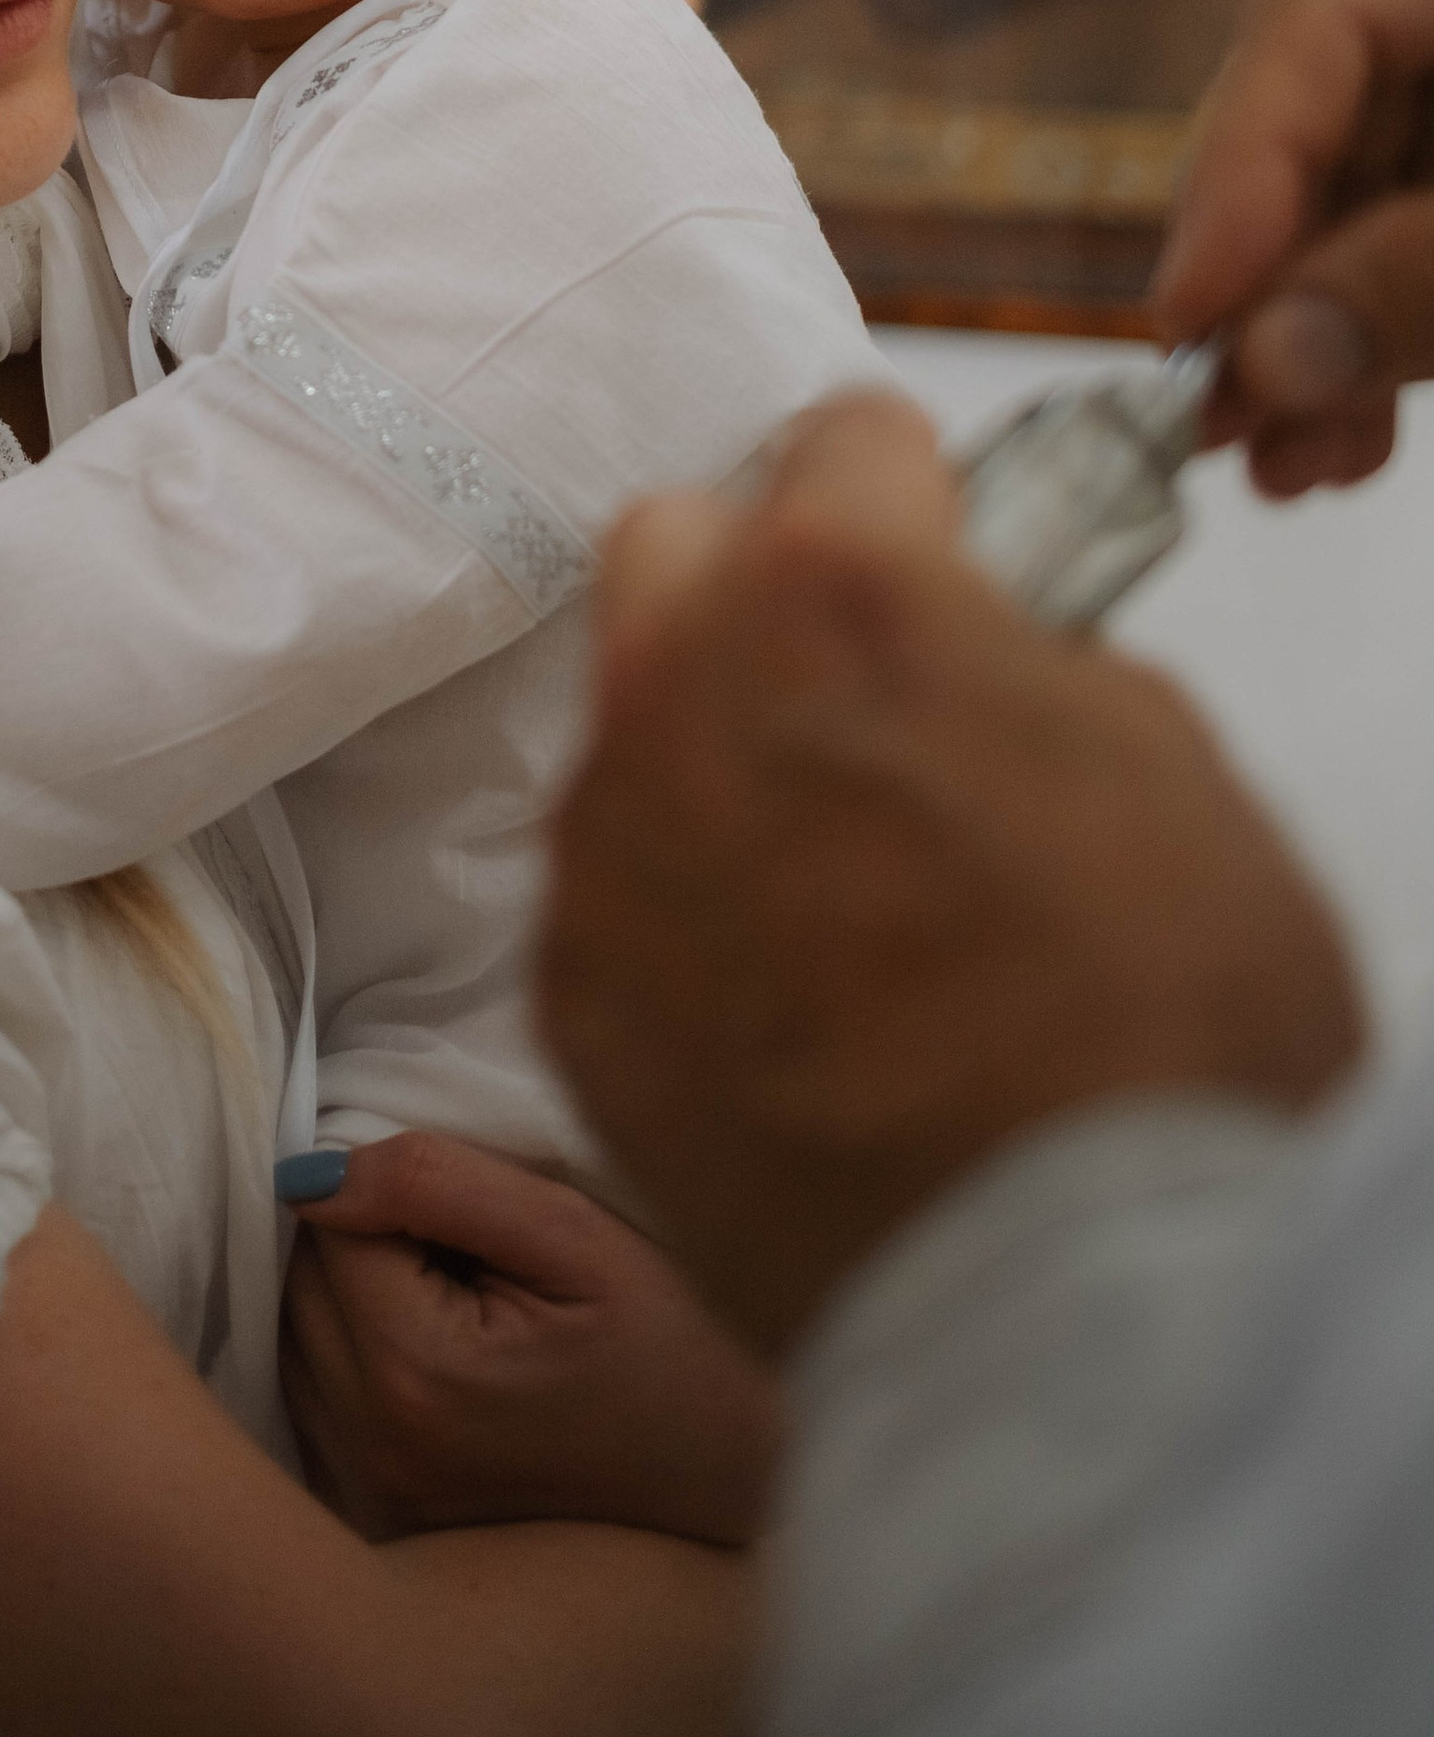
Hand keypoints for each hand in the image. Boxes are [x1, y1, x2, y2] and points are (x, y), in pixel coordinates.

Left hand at [281, 1129, 781, 1546]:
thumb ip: (434, 1183)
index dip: (394, 1194)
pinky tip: (436, 1357)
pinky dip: (350, 1358)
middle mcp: (372, 1447)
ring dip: (352, 1299)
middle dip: (365, 1243)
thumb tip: (308, 1174)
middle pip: (300, 1282)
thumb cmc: (673, 1347)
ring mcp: (370, 1496)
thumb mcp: (577, 1237)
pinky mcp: (377, 1520)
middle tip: (473, 1255)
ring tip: (462, 1305)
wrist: (732, 1487)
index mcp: (415, 1372)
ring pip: (296, 1338)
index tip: (478, 1219)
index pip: (325, 1223)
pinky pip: (312, 1402)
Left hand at [538, 394, 1364, 1357]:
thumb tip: (981, 657)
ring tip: (824, 879)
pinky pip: (607, 898)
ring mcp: (604, 845)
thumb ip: (1032, 669)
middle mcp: (681, 687)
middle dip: (749, 582)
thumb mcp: (1170, 777)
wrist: (1078, 1299)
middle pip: (669, 545)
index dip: (903, 494)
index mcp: (839, 592)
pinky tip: (778, 1001)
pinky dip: (677, 921)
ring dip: (708, 763)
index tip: (925, 537)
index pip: (841, 437)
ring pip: (624, 731)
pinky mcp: (568, 993)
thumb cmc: (1164, 1030)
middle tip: (843, 681)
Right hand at [1155, 0, 1433, 493]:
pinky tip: (1345, 441)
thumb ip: (1418, 279)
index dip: (1233, 178)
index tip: (1188, 320)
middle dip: (1270, 292)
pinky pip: (1410, 230)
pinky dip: (1381, 331)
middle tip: (1222, 424)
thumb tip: (1260, 362)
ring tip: (1289, 469)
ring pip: (1359, 199)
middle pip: (1316, 124)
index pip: (1306, 30)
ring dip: (1317, 341)